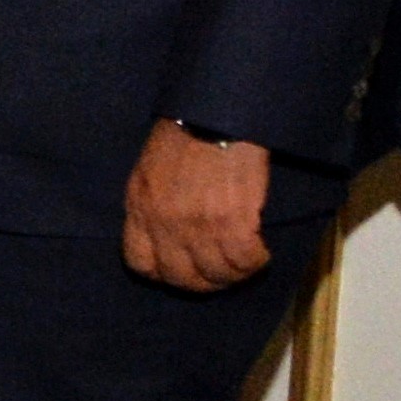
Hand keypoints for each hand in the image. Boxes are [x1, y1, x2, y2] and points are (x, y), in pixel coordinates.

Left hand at [123, 119, 275, 291]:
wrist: (215, 117)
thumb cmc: (182, 137)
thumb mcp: (147, 172)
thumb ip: (150, 206)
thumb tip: (161, 236)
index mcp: (140, 209)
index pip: (140, 264)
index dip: (163, 274)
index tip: (182, 270)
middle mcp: (165, 225)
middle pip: (181, 278)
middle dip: (202, 283)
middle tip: (220, 274)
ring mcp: (199, 227)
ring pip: (217, 275)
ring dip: (234, 275)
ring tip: (244, 263)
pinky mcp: (233, 223)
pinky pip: (245, 261)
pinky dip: (256, 262)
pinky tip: (260, 252)